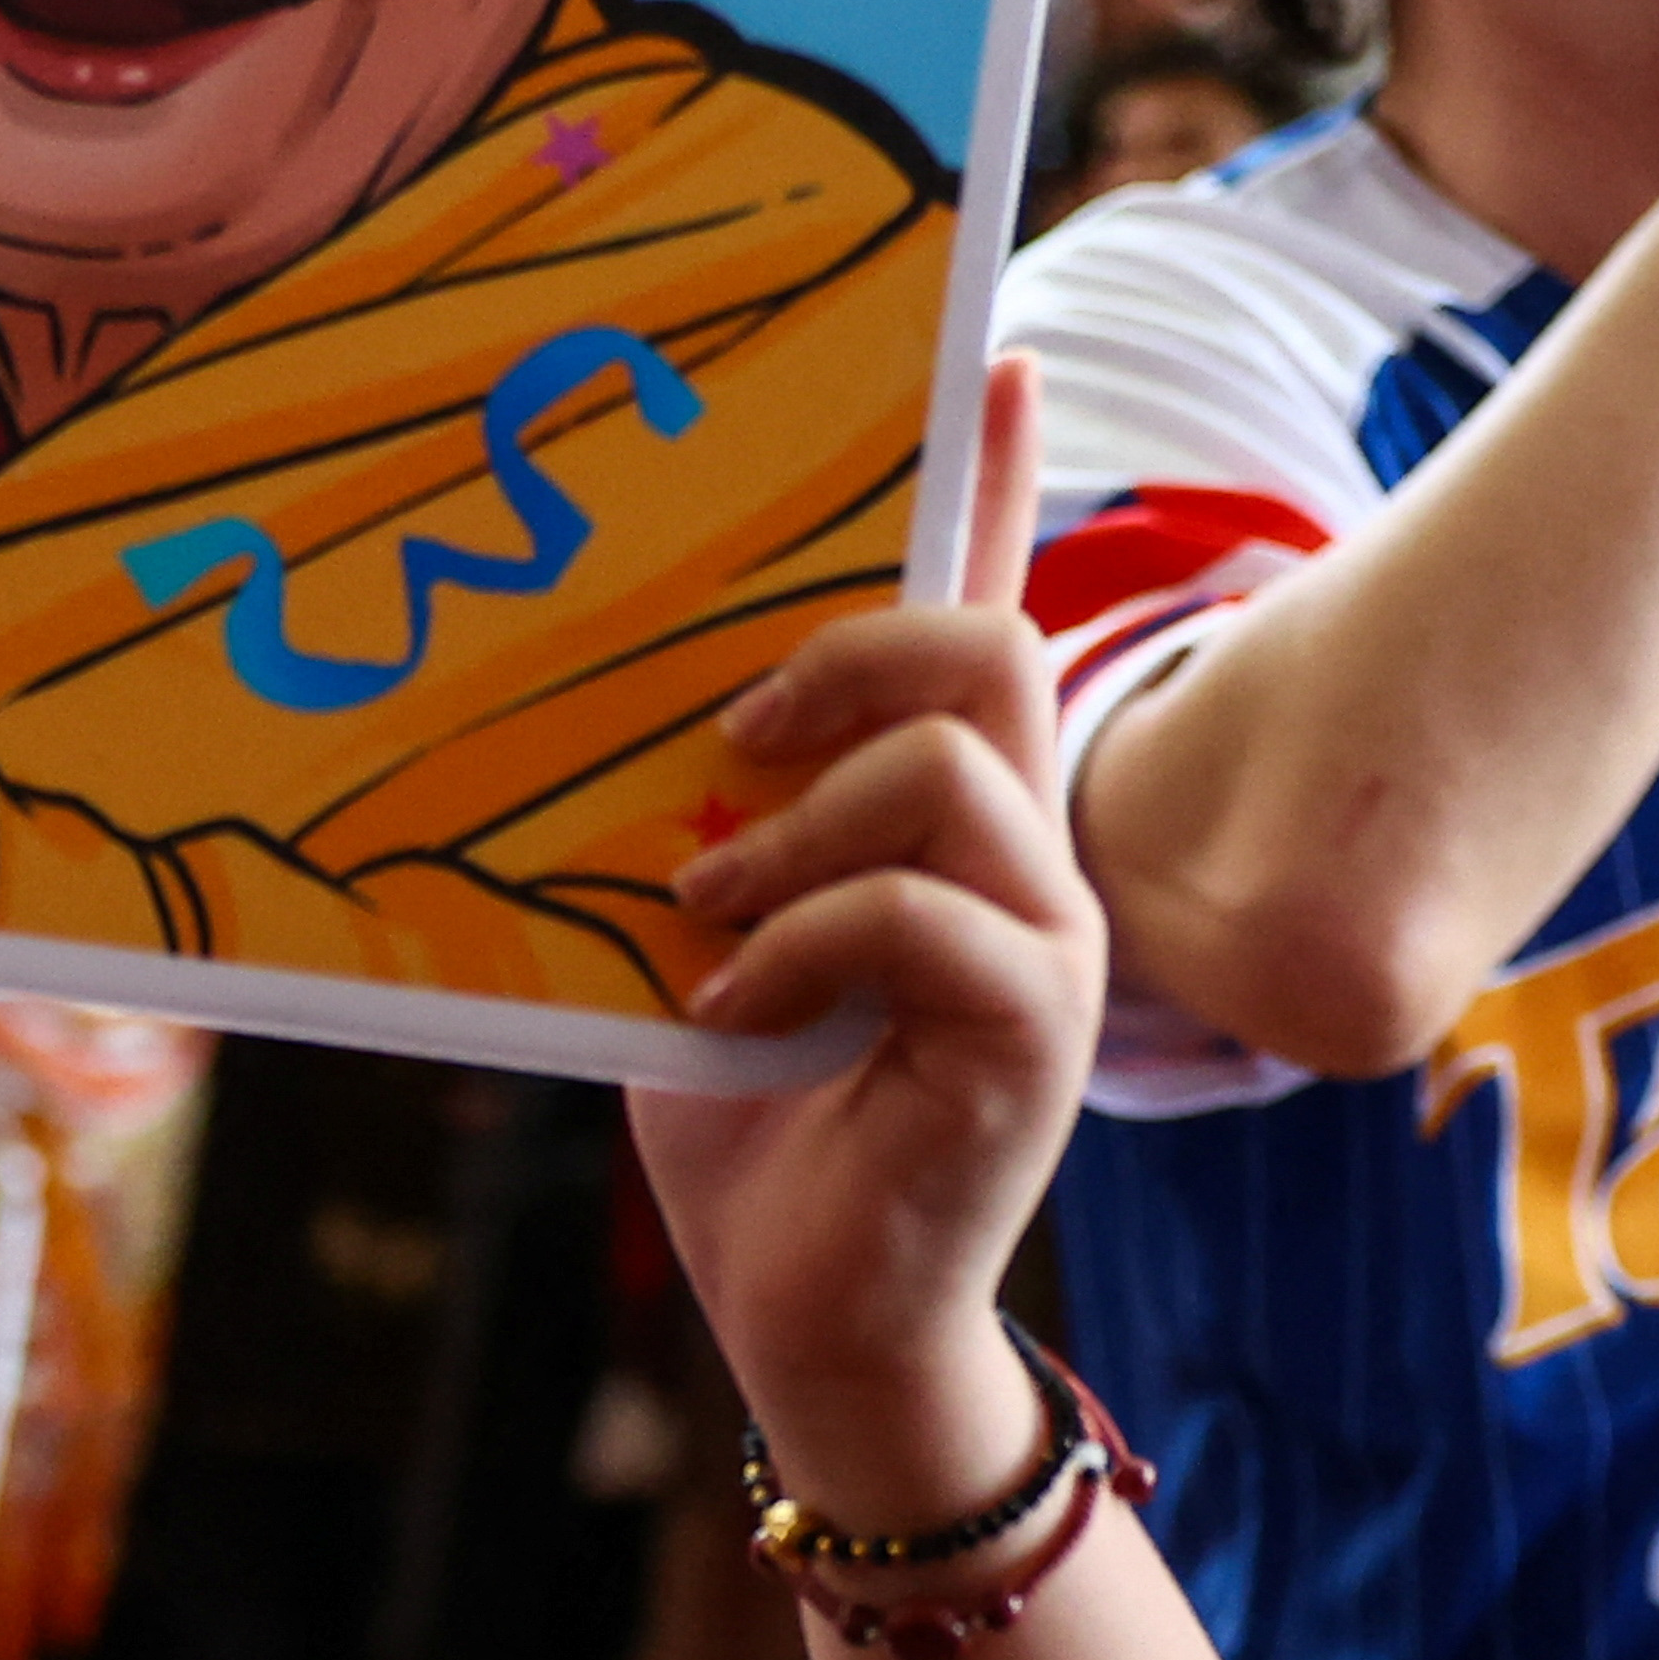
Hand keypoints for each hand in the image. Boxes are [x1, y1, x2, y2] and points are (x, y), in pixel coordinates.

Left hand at [632, 356, 1104, 1524]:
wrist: (800, 1307)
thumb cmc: (742, 1110)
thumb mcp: (693, 920)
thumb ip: (692, 811)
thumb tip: (614, 698)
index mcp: (942, 812)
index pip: (987, 608)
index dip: (998, 481)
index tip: (1003, 353)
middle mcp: (1023, 854)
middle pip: (985, 648)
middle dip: (845, 653)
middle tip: (723, 737)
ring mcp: (1044, 941)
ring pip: (956, 768)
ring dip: (798, 824)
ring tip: (701, 903)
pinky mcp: (1032, 1035)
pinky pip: (928, 918)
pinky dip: (801, 944)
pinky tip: (728, 1003)